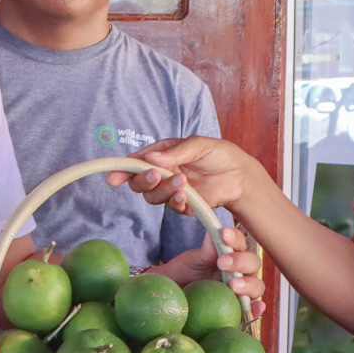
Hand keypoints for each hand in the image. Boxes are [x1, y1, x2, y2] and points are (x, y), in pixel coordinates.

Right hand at [109, 138, 267, 219]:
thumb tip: (150, 160)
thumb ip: (175, 153)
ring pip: (153, 197)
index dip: (122, 170)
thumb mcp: (198, 145)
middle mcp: (162, 174)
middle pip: (139, 184)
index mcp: (161, 156)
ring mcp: (172, 190)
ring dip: (164, 190)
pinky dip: (176, 201)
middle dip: (143, 181)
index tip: (113, 178)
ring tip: (183, 181)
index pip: (135, 163)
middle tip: (156, 175)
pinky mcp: (184, 205)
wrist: (240, 174)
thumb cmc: (218, 154)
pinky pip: (172, 207)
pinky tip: (187, 194)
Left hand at [146, 228, 265, 320]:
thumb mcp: (193, 260)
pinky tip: (256, 308)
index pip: (240, 244)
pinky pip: (252, 310)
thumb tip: (215, 229)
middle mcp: (240, 272)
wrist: (172, 295)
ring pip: (257, 286)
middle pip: (252, 264)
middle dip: (241, 261)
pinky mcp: (239, 309)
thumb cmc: (184, 275)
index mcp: (231, 255)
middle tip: (222, 262)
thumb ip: (207, 249)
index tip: (223, 234)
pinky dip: (257, 309)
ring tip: (233, 285)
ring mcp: (242, 291)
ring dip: (249, 284)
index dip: (235, 238)